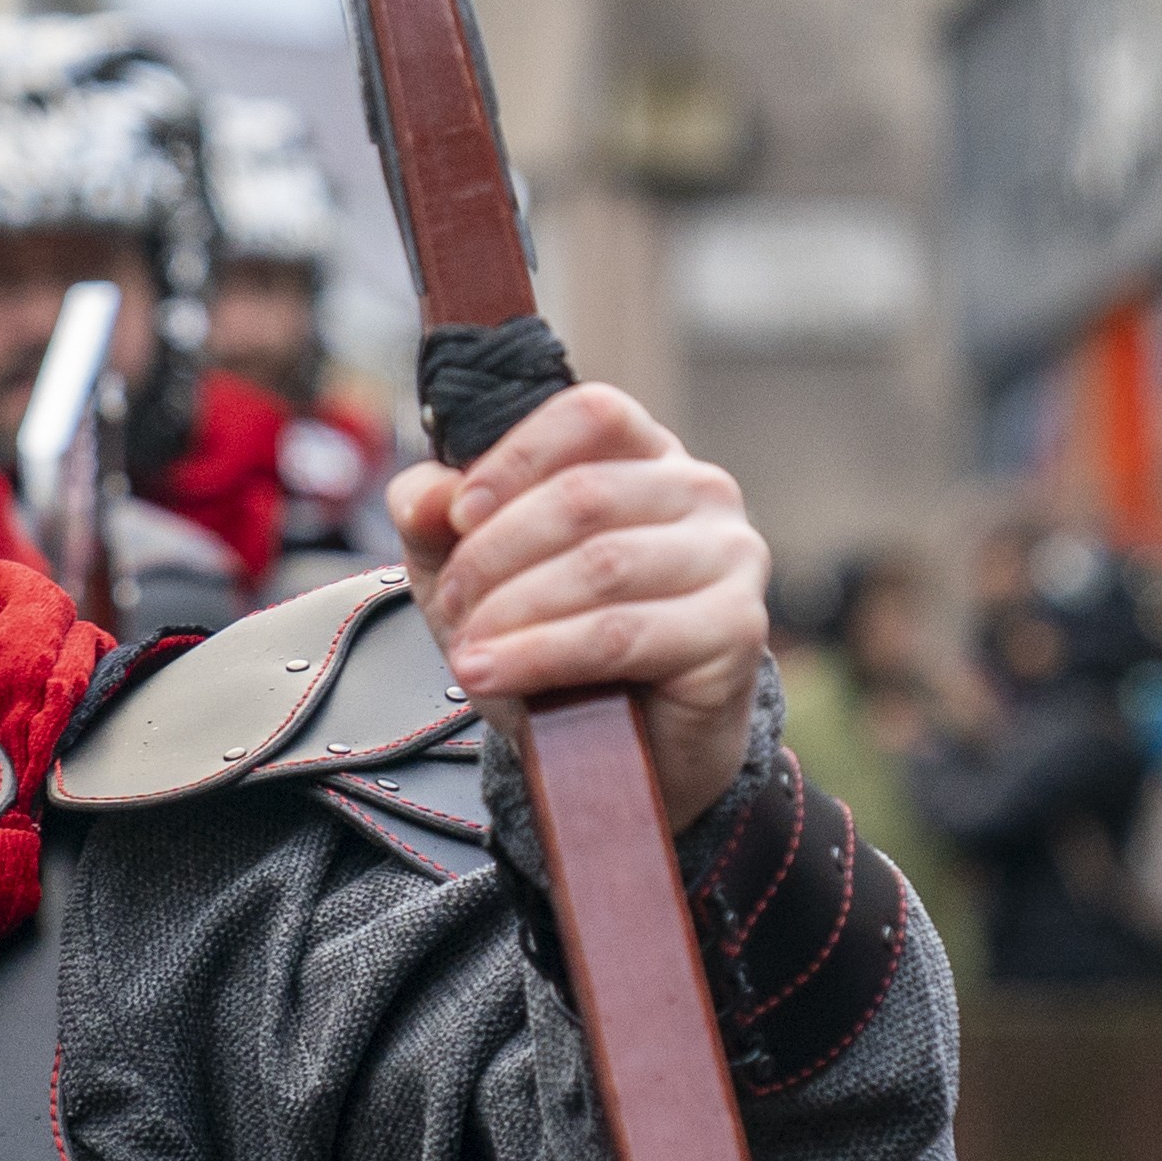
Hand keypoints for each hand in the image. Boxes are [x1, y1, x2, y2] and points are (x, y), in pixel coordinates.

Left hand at [386, 380, 769, 828]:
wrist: (614, 746)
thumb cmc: (550, 639)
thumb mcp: (473, 571)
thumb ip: (436, 519)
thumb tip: (426, 495)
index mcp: (645, 455)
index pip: (589, 414)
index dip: (515, 458)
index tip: (458, 517)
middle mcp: (701, 491)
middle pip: (582, 495)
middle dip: (494, 556)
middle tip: (455, 606)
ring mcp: (730, 555)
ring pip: (601, 565)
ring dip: (511, 611)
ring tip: (466, 652)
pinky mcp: (736, 627)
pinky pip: (622, 632)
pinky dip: (539, 654)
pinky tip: (489, 673)